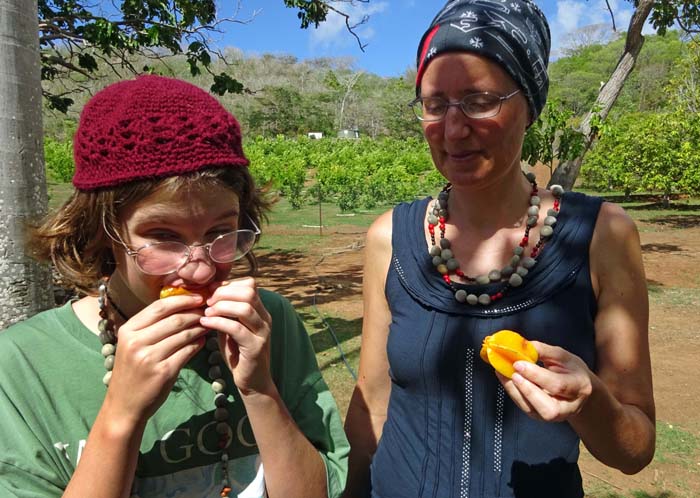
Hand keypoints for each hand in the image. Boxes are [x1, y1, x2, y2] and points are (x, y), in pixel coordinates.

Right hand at [105, 293, 207, 423]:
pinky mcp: (163, 372)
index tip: (199, 297)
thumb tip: (182, 305)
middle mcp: (137, 342)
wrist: (124, 405)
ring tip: (208, 324)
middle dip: (195, 313)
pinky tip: (203, 341)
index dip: (182, 299)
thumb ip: (151, 326)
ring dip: (199, 328)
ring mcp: (149, 357)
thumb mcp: (133, 344)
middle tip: (209, 311)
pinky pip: (187, 351)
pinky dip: (198, 344)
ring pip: (183, 334)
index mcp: (128, 330)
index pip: (159, 306)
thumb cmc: (132, 371)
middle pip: (174, 319)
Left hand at [200, 277, 272, 395]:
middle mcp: (265, 318)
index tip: (210, 291)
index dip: (228, 284)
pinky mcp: (255, 347)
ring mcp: (262, 332)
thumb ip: (224, 312)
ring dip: (221, 307)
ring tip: (206, 313)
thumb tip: (207, 293)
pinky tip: (206, 324)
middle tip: (207, 302)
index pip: (250, 284)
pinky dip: (218, 322)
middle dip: (224, 293)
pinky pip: (236, 328)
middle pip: (249, 291)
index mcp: (260, 311)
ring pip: (245, 307)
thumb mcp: (230, 328)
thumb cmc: (237, 354)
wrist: (252, 382)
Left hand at [498, 341, 593, 422]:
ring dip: (515, 390)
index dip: (536, 375)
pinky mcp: (540, 416)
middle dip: (527, 390)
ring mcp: (554, 416)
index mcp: (579, 387)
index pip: (558, 385)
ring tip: (505, 373)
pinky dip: (512, 392)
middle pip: (548, 408)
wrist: (577, 389)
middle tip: (513, 373)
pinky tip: (506, 378)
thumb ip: (543, 350)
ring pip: (532, 410)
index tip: (519, 363)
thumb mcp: (562, 356)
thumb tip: (521, 346)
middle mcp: (569, 407)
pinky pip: (523, 407)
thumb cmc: (571, 370)